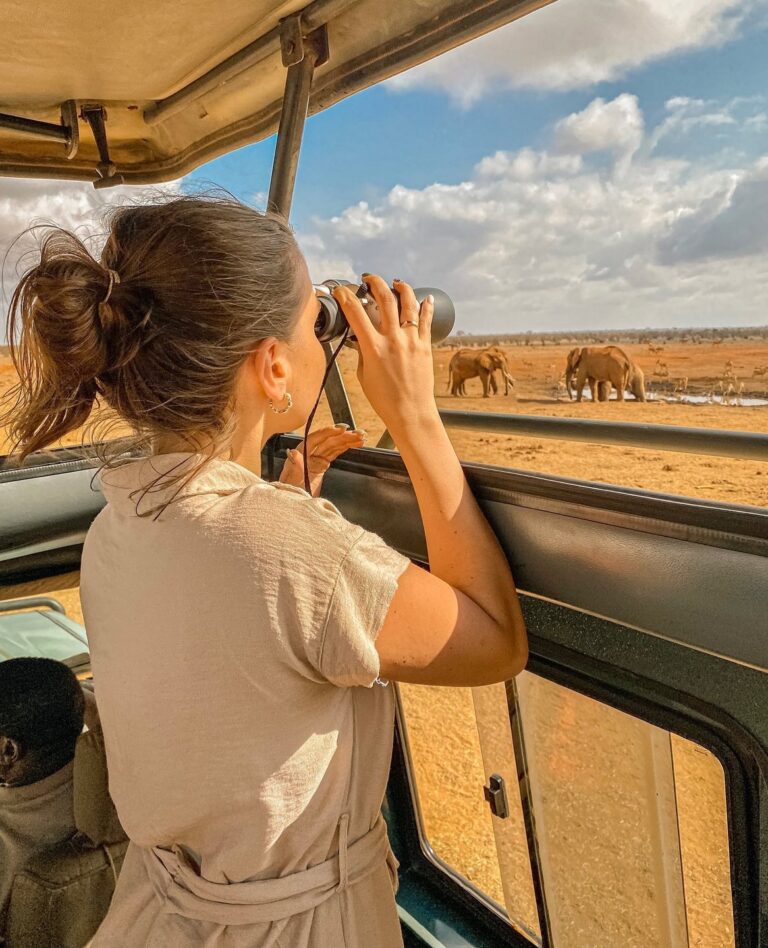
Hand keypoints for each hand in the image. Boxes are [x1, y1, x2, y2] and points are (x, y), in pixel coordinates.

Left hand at [278, 424, 364, 495]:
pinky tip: (357, 443)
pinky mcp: (322, 465)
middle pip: (327, 441)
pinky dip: (346, 447)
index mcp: (300, 453)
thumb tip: (294, 452)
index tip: (341, 429)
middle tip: (358, 433)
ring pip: (334, 446)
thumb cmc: (290, 491)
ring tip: (362, 436)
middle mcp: (308, 453)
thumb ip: (294, 466)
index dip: (328, 433)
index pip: (315, 439)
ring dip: (348, 440)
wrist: (293, 505)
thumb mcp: (291, 481)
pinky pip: (335, 453)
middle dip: (343, 436)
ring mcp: (316, 459)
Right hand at [331, 275, 436, 433]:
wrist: (411, 413)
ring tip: (397, 283)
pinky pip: (426, 321)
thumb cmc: (385, 400)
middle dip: (375, 283)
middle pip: (384, 299)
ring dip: (402, 288)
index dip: (345, 296)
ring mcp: (411, 342)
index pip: (355, 313)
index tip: (341, 290)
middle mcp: (393, 340)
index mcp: (373, 348)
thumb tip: (361, 339)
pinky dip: (426, 307)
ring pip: (408, 304)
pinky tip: (426, 298)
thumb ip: (363, 353)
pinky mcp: (425, 346)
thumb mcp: (364, 375)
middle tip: (369, 279)